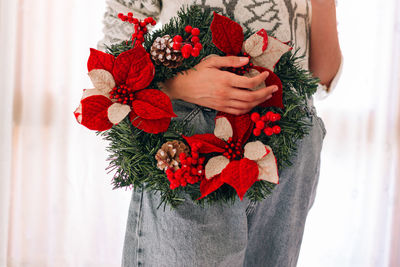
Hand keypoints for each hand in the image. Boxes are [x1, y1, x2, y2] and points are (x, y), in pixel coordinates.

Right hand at [162, 56, 277, 114]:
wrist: (183, 87)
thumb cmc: (197, 72)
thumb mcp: (213, 61)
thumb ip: (231, 61)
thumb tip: (247, 60)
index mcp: (225, 80)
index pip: (249, 82)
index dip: (261, 79)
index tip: (266, 73)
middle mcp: (225, 93)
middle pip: (251, 97)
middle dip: (265, 93)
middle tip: (274, 88)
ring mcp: (223, 103)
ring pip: (246, 106)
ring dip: (259, 102)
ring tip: (267, 96)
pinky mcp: (220, 108)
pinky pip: (238, 111)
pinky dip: (248, 109)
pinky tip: (253, 104)